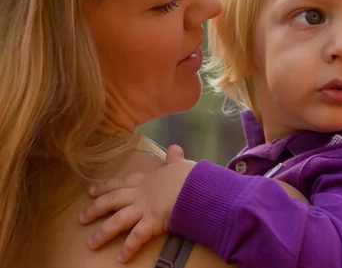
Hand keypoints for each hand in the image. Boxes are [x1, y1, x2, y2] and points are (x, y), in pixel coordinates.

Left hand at [79, 145, 194, 261]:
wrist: (197, 187)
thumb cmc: (190, 176)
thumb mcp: (180, 165)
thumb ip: (174, 158)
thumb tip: (174, 148)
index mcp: (147, 179)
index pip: (122, 182)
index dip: (105, 186)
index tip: (91, 190)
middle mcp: (141, 194)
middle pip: (112, 201)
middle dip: (95, 209)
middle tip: (81, 218)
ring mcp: (144, 208)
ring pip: (118, 220)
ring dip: (103, 232)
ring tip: (92, 243)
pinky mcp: (152, 222)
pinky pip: (137, 237)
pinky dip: (129, 247)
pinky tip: (121, 257)